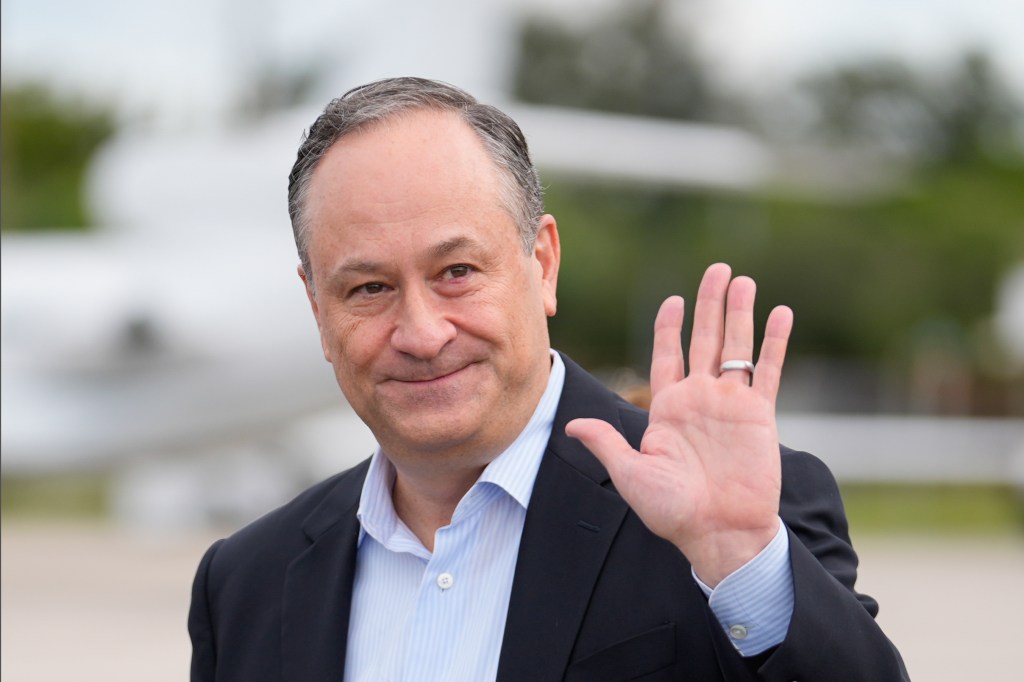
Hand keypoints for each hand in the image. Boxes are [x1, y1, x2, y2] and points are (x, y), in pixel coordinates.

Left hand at [566, 263, 792, 585]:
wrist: (719, 534)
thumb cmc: (673, 511)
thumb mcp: (632, 474)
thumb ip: (607, 444)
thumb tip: (571, 426)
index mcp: (669, 408)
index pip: (668, 355)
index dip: (670, 326)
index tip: (673, 299)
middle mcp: (700, 399)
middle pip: (706, 339)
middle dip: (710, 304)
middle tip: (718, 269)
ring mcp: (731, 404)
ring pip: (737, 347)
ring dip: (740, 313)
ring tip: (743, 280)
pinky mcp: (759, 415)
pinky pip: (768, 371)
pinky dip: (774, 342)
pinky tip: (781, 313)